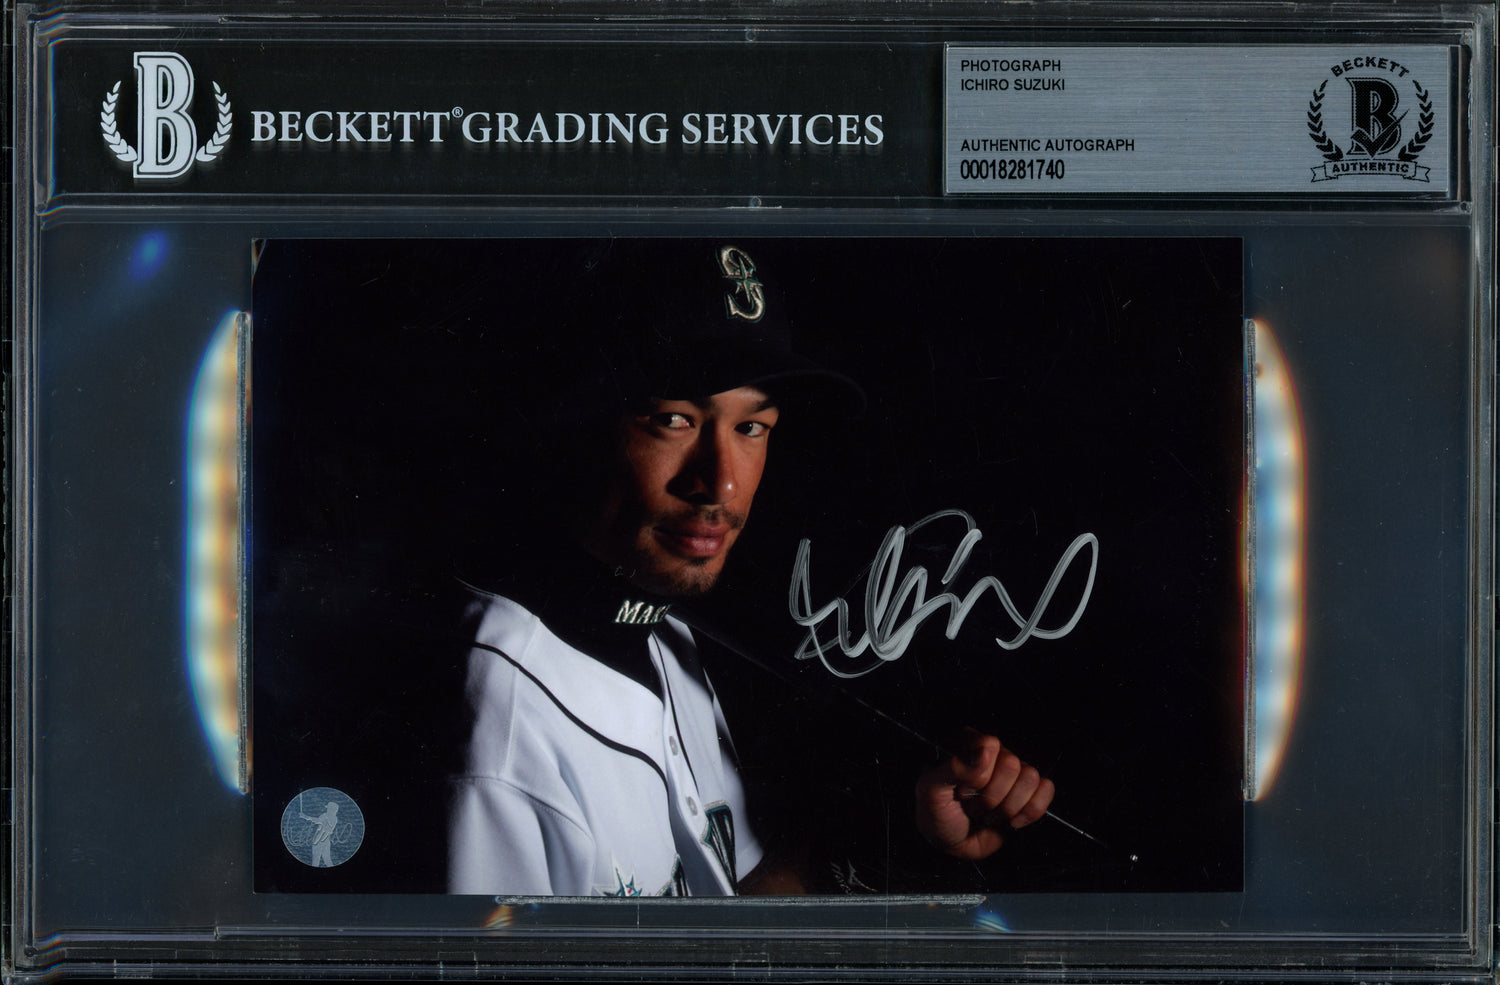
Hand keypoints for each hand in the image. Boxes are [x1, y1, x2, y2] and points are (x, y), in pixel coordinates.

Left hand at [914, 728, 1054, 859]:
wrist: (949, 844)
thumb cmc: (935, 813)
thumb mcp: (931, 790)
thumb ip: (955, 768)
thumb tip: (986, 752)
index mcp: (968, 744)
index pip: (991, 745)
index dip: (979, 775)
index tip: (961, 791)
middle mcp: (993, 755)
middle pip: (1013, 765)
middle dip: (991, 797)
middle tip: (973, 805)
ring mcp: (1012, 774)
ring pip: (1031, 778)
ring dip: (1007, 807)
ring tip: (987, 814)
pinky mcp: (1028, 793)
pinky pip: (1046, 790)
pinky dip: (1029, 811)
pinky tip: (1010, 820)